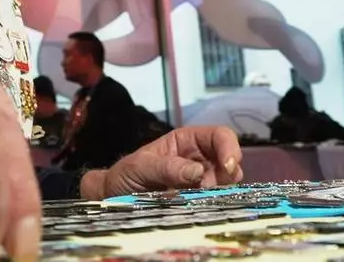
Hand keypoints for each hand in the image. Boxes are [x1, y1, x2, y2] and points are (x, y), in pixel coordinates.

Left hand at [81, 127, 242, 198]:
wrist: (113, 199)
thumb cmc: (125, 176)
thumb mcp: (140, 167)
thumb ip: (166, 167)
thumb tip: (198, 172)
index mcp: (185, 141)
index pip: (218, 136)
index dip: (229, 147)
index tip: (228, 166)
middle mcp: (198, 159)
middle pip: (230, 160)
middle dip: (226, 174)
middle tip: (206, 189)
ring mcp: (201, 181)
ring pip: (228, 183)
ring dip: (220, 191)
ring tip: (196, 198)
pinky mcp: (199, 201)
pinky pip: (217, 201)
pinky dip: (214, 204)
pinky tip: (197, 207)